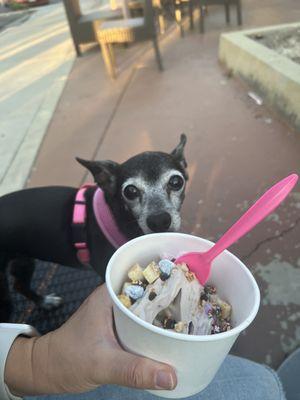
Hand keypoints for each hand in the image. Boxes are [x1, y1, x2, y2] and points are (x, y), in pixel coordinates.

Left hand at [5, 284, 176, 395]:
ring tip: (192, 318)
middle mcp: (116, 298)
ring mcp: (118, 312)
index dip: (169, 277)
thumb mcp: (102, 364)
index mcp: (111, 294)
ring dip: (166, 313)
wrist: (48, 370)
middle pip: (151, 291)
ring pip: (149, 308)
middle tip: (198, 304)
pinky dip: (157, 327)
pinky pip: (144, 322)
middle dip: (173, 296)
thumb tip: (171, 377)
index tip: (192, 283)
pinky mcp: (119, 326)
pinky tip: (172, 336)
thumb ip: (135, 370)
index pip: (145, 276)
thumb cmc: (68, 359)